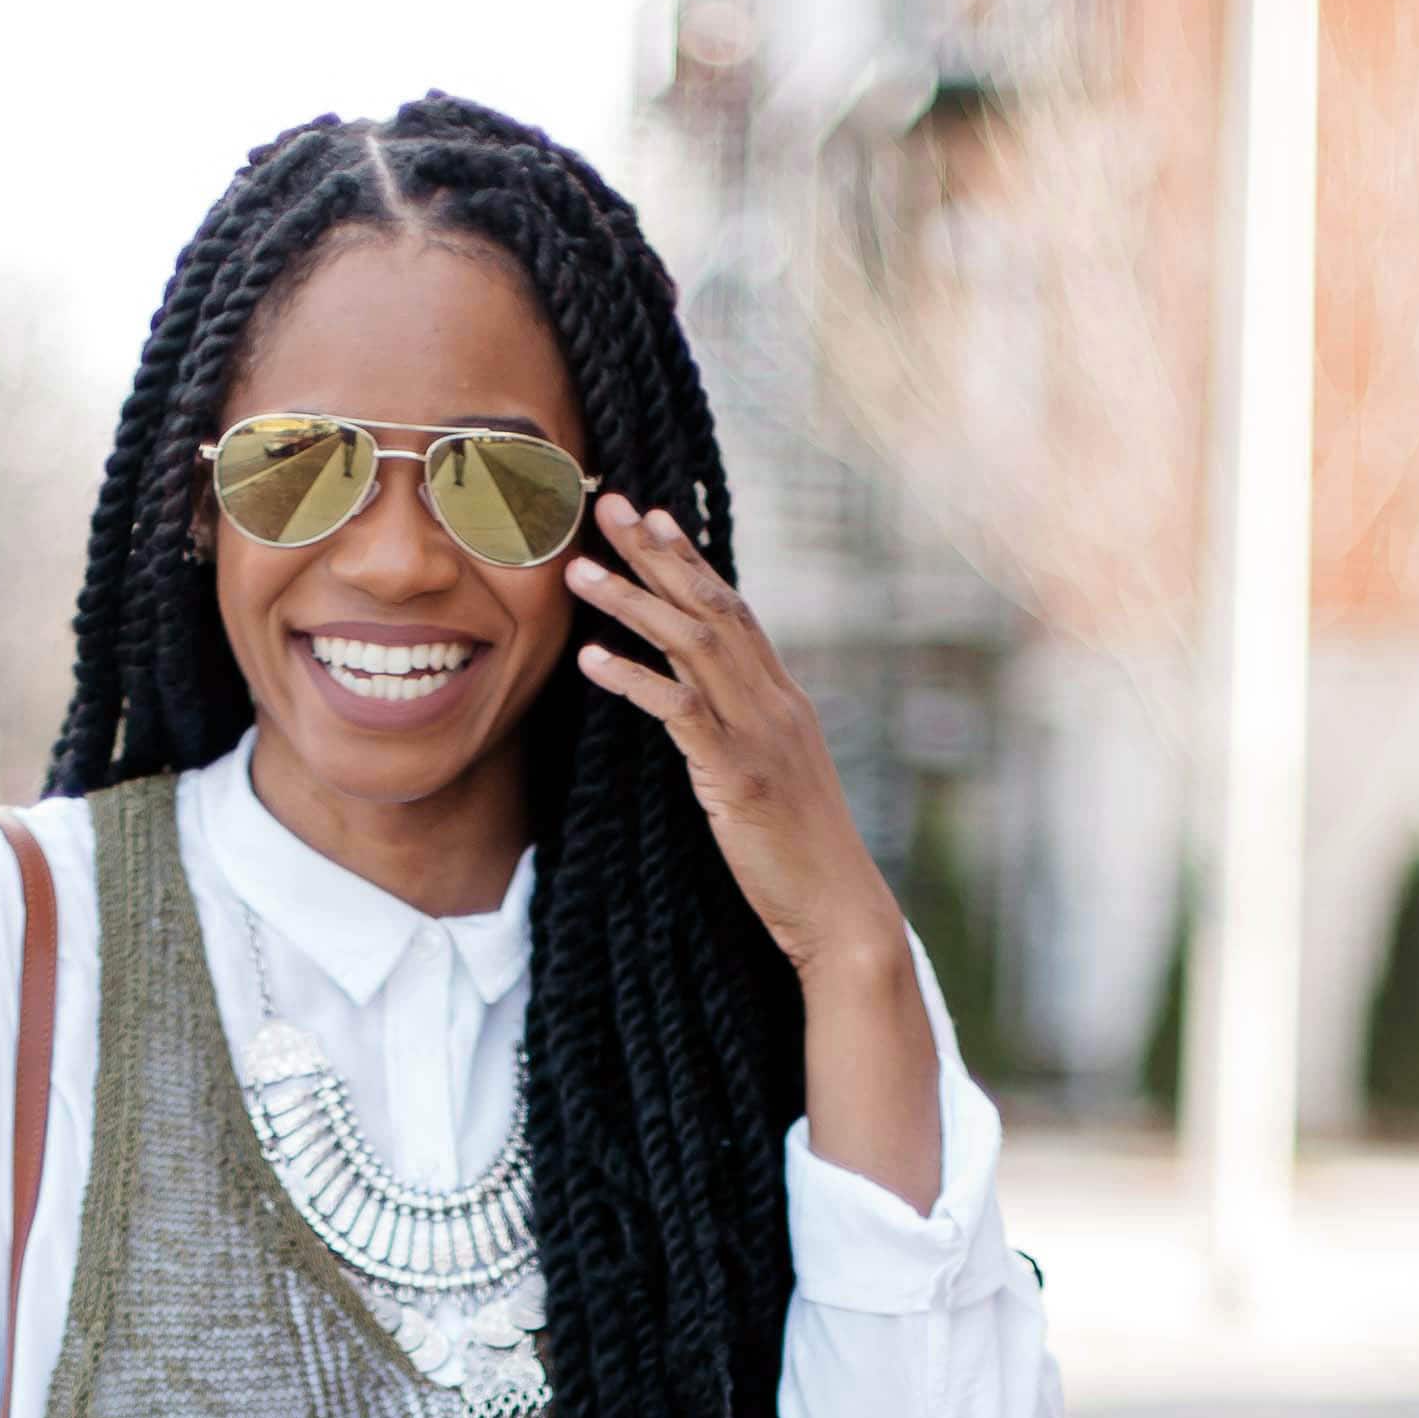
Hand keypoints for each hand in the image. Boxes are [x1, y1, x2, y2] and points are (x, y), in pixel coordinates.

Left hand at [566, 497, 904, 987]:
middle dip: (657, 553)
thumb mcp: (776, 779)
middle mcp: (775, 702)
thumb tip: (704, 711)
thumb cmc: (800, 858)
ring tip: (579, 570)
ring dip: (632, 601)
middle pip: (711, 606)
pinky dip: (634, 679)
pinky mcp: (738, 775)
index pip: (735, 608)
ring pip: (692, 644)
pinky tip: (591, 659)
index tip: (653, 516)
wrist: (839, 911)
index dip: (691, 559)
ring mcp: (760, 734)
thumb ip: (746, 734)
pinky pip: (680, 710)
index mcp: (784, 700)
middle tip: (608, 506)